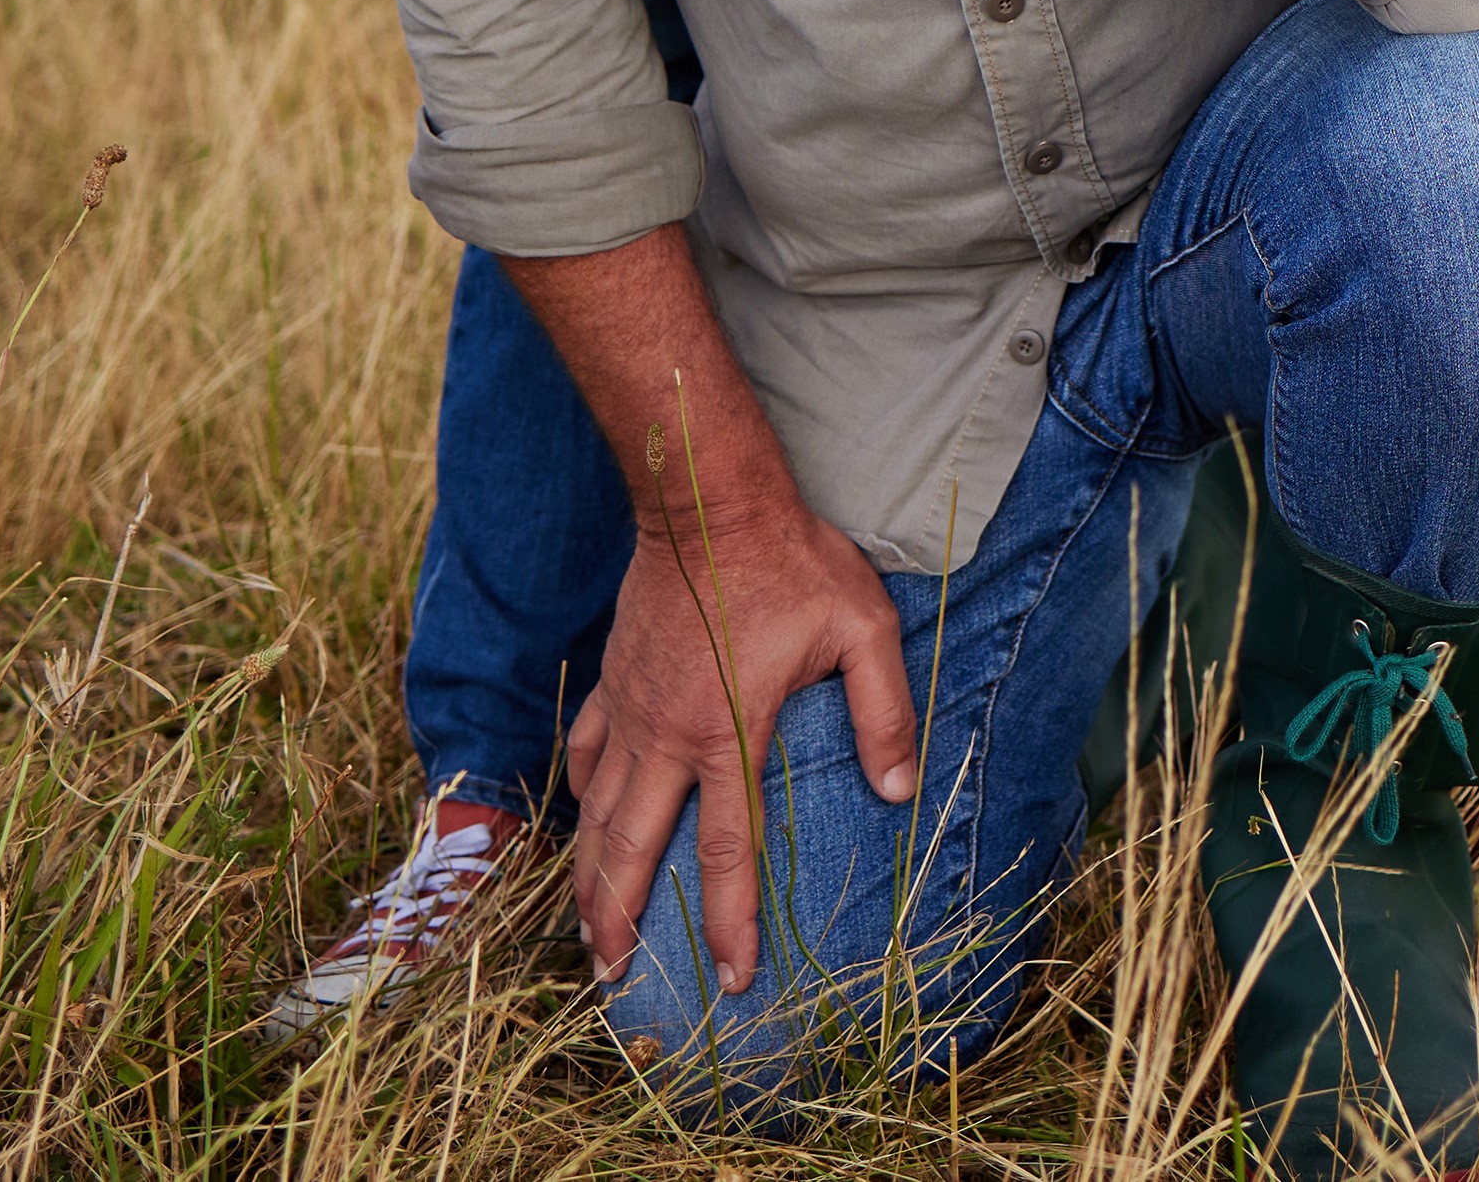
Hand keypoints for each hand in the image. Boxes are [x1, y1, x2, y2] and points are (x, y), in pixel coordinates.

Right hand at [560, 504, 915, 992]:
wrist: (709, 499)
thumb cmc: (795, 561)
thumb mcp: (863, 628)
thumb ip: (883, 712)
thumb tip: (898, 791)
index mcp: (729, 731)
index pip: (727, 850)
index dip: (727, 922)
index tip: (729, 979)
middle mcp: (668, 734)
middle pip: (634, 849)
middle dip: (622, 922)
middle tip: (614, 980)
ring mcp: (631, 708)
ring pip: (598, 813)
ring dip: (588, 878)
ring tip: (585, 933)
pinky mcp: (613, 679)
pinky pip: (585, 752)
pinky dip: (579, 797)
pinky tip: (583, 823)